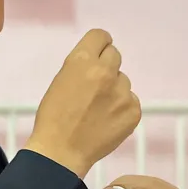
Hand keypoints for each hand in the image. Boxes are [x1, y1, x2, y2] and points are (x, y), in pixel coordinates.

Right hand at [23, 29, 140, 177]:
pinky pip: (131, 101)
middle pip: (115, 55)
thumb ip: (81, 66)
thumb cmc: (54, 118)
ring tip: (97, 110)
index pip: (101, 36)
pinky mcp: (133, 111)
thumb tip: (98, 61)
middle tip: (96, 86)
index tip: (98, 54)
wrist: (61, 152)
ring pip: (123, 81)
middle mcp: (105, 72)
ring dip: (114, 90)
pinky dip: (121, 109)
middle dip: (106, 67)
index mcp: (82, 61)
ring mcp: (122, 92)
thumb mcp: (61, 80)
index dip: (98, 45)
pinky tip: (106, 121)